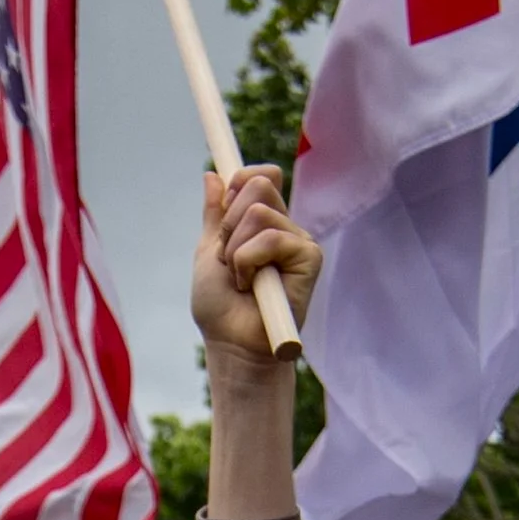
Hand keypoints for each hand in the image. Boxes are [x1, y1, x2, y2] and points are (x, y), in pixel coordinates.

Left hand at [192, 164, 318, 364]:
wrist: (232, 343)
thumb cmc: (220, 307)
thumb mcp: (208, 251)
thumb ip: (214, 214)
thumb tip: (211, 175)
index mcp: (263, 222)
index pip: (261, 176)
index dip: (240, 181)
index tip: (225, 208)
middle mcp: (284, 227)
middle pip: (259, 183)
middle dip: (230, 222)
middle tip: (230, 258)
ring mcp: (298, 241)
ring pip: (257, 212)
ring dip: (235, 250)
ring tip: (241, 279)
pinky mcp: (310, 257)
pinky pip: (270, 238)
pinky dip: (248, 262)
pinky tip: (253, 286)